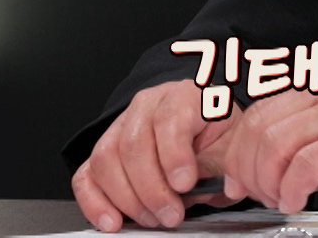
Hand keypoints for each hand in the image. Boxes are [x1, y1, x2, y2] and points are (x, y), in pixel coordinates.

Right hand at [72, 79, 239, 231]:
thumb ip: (223, 164)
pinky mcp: (104, 152)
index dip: (175, 155)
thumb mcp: (231, 145)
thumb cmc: (217, 137)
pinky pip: (86, 175)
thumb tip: (219, 187)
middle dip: (151, 188)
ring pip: (106, 159)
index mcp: (185, 96)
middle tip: (171, 214)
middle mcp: (148, 106)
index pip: (171, 118)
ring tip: (152, 219)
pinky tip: (112, 221)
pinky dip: (95, 202)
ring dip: (127, 199)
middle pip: (133, 143)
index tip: (185, 185)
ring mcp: (121, 126)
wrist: (205, 132)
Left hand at [222, 83, 317, 211]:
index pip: (260, 111)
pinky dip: (292, 187)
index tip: (240, 180)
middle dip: (248, 169)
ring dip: (268, 181)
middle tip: (261, 197)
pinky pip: (307, 162)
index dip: (240, 151)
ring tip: (282, 201)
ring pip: (276, 142)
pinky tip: (298, 201)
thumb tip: (268, 172)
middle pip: (259, 127)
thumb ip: (309, 146)